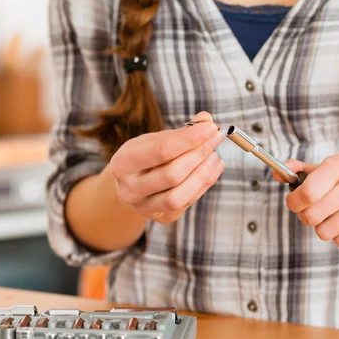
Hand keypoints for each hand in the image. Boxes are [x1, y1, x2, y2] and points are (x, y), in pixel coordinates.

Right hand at [108, 112, 224, 223]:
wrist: (132, 184)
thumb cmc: (145, 157)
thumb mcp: (154, 139)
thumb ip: (180, 131)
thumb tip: (206, 120)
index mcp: (122, 164)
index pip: (161, 150)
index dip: (190, 138)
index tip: (211, 127)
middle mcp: (129, 189)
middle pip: (172, 175)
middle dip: (199, 154)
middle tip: (216, 139)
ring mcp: (144, 207)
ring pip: (179, 196)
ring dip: (203, 174)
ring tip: (214, 156)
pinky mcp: (161, 218)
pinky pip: (187, 203)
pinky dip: (205, 184)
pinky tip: (213, 168)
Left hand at [272, 154, 338, 245]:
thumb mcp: (326, 169)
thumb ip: (298, 170)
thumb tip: (277, 174)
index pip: (307, 193)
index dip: (293, 202)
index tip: (295, 203)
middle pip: (312, 216)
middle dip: (307, 216)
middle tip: (314, 211)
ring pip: (324, 232)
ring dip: (323, 227)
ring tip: (334, 215)